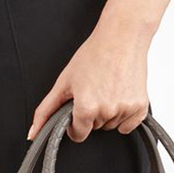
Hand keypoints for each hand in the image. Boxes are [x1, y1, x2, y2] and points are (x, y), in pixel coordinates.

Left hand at [28, 15, 150, 142]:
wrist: (122, 37)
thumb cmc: (94, 55)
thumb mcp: (64, 82)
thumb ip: (46, 110)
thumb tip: (33, 133)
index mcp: (86, 108)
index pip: (78, 135)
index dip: (75, 123)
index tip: (79, 107)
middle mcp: (106, 112)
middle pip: (95, 128)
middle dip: (92, 113)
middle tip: (95, 89)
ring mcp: (124, 110)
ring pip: (111, 126)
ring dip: (108, 113)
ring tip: (108, 88)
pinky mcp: (140, 108)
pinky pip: (128, 126)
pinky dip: (125, 115)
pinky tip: (120, 95)